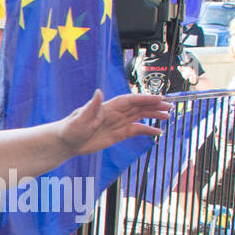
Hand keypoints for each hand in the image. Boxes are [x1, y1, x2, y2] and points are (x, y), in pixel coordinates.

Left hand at [58, 89, 174, 157]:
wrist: (65, 142)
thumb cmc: (70, 129)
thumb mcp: (80, 117)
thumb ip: (92, 106)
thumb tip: (98, 92)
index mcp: (108, 107)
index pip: (130, 100)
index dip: (144, 99)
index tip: (158, 98)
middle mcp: (116, 113)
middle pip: (139, 106)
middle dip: (154, 106)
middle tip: (169, 107)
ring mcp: (118, 123)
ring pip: (140, 116)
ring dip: (154, 115)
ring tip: (167, 116)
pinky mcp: (118, 134)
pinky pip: (136, 130)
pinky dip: (147, 130)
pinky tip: (158, 132)